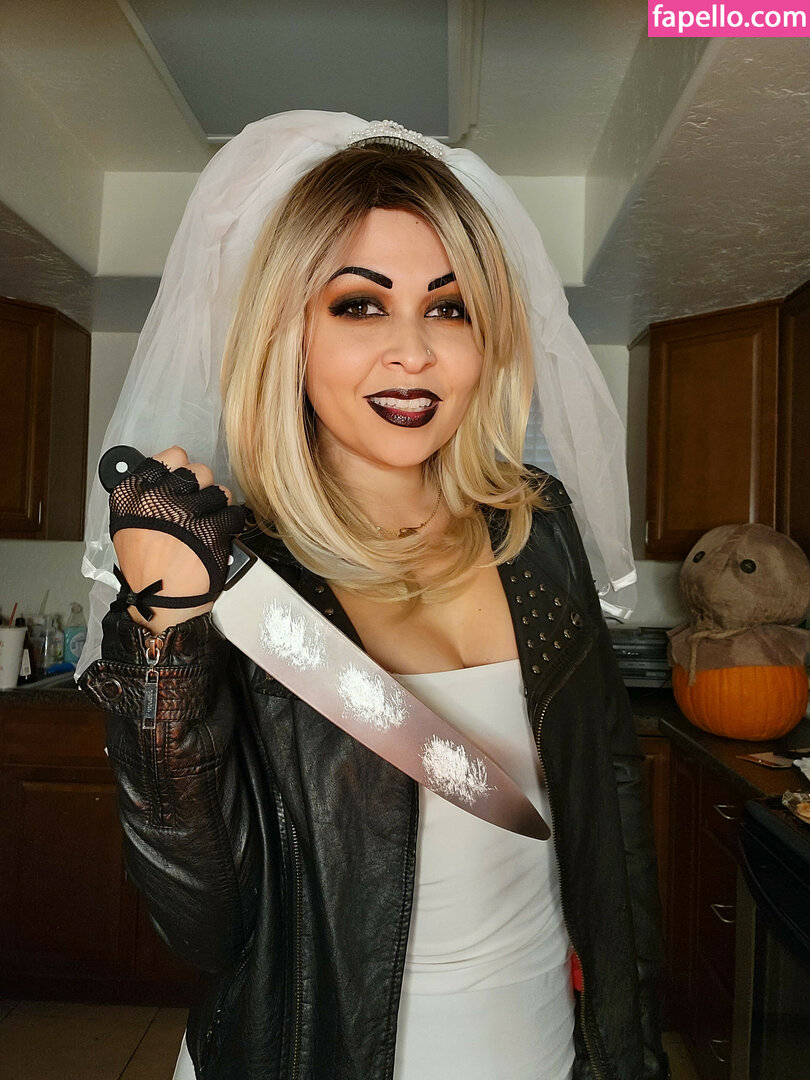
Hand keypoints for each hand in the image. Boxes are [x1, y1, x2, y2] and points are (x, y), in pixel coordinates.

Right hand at [111, 446, 239, 632]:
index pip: (171, 457)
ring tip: (208, 523)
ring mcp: (185, 515)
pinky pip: (234, 512)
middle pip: (199, 470)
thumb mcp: (129, 525)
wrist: (159, 603)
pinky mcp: (211, 531)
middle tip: (197, 507)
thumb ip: (147, 496)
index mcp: (133, 495)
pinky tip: (222, 532)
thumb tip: (171, 474)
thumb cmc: (146, 567)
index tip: (184, 481)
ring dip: (219, 506)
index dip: (182, 469)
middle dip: (203, 487)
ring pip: (220, 490)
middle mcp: (157, 500)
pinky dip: (232, 522)